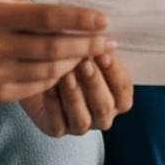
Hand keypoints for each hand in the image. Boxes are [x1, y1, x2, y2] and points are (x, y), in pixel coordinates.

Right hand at [0, 0, 113, 103]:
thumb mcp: (4, 5)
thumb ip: (37, 12)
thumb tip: (84, 17)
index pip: (47, 18)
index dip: (79, 19)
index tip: (104, 20)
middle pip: (53, 48)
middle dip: (86, 45)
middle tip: (109, 42)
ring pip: (49, 71)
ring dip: (76, 63)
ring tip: (93, 55)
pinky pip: (38, 87)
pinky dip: (57, 77)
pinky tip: (70, 69)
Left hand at [20, 51, 134, 136]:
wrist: (40, 72)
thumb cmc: (73, 58)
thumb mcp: (90, 51)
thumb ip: (99, 47)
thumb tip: (105, 34)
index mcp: (118, 98)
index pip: (123, 89)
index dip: (115, 71)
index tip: (105, 52)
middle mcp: (102, 116)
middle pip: (104, 106)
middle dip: (94, 82)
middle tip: (84, 61)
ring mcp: (80, 126)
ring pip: (82, 119)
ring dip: (75, 94)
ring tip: (66, 72)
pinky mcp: (56, 130)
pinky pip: (57, 122)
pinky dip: (53, 103)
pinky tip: (48, 84)